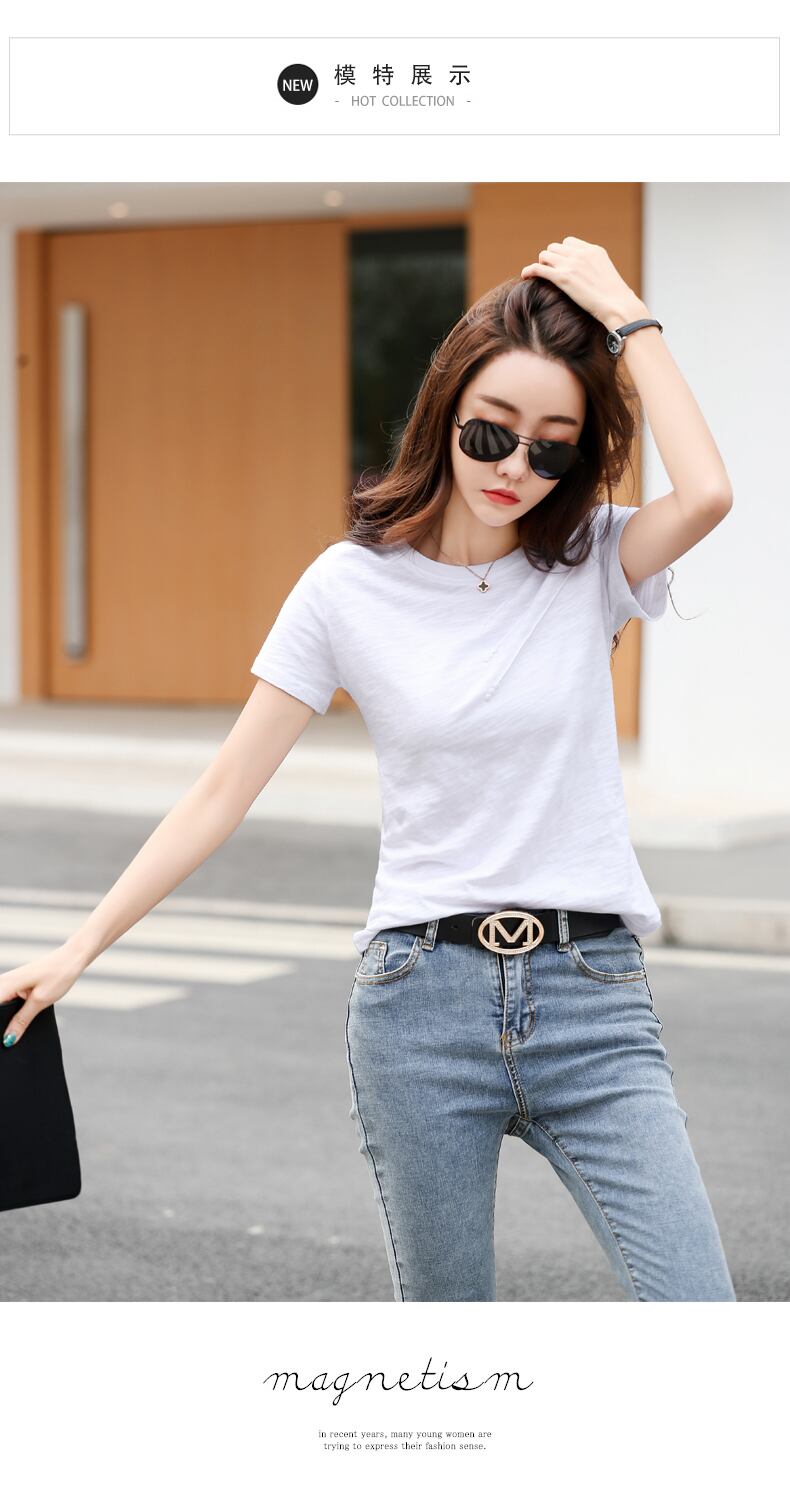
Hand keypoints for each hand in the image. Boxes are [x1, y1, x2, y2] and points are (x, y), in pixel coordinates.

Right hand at [0, 945, 84, 1045]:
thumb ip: (21, 1020)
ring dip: (7, 1016)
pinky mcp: (15, 983)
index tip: (4, 1038)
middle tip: (13, 1034)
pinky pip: (6, 999)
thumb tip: (8, 1038)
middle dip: (3, 1021)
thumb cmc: (58, 974)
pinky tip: (22, 1014)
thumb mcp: (40, 1001)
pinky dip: (12, 1009)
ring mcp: (8, 981)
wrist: (71, 958)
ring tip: (21, 1022)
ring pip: (1, 1005)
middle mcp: (3, 981)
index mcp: (5, 984)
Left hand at [520, 236, 646, 329]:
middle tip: (550, 273)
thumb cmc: (616, 299)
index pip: (569, 242)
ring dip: (541, 265)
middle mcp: (581, 254)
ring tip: (541, 276)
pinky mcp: (563, 278)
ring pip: (544, 255)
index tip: (561, 265)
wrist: (618, 306)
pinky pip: (538, 268)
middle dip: (550, 259)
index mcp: (593, 250)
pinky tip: (525, 276)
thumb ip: (595, 271)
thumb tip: (590, 280)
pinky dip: (529, 271)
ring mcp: (572, 264)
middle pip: (554, 247)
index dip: (562, 253)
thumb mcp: (607, 276)